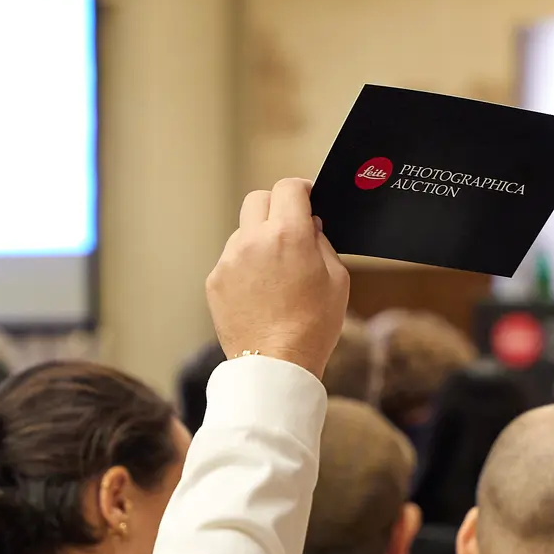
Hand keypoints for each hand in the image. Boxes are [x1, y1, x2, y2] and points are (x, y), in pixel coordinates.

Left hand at [207, 178, 350, 376]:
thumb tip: (310, 225)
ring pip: (243, 231)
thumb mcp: (337, 280)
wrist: (276, 365)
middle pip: (258, 198)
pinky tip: (260, 292)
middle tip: (290, 226)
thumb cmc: (313, 326)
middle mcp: (253, 240)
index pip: (288, 188)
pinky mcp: (215, 281)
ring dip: (259, 238)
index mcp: (288, 234)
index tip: (307, 199)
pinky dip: (245, 266)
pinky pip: (231, 260)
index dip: (301, 189)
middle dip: (276, 206)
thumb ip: (323, 243)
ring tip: (276, 272)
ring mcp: (229, 260)